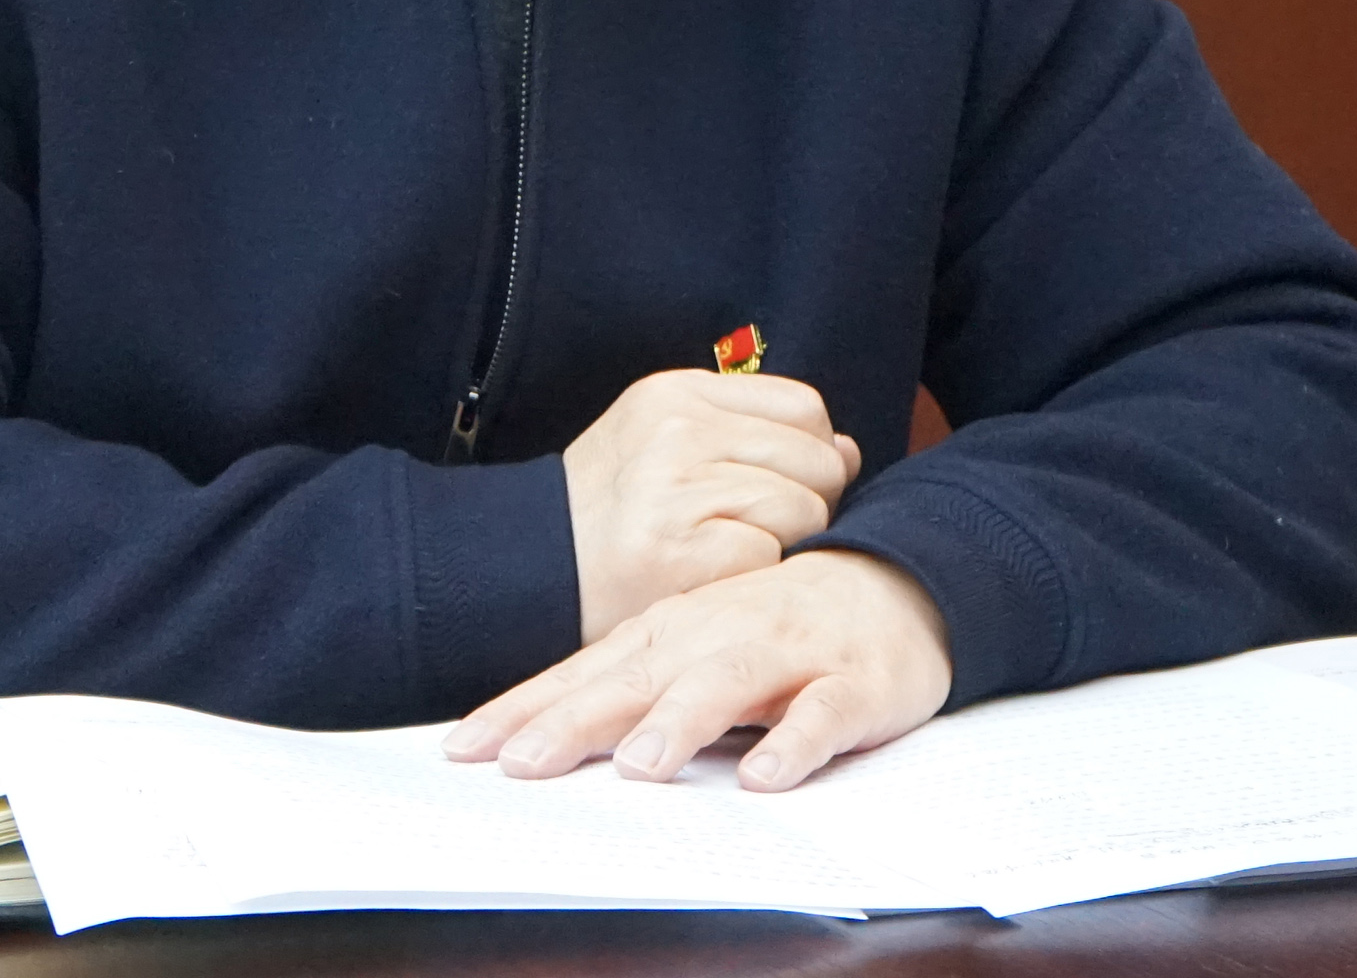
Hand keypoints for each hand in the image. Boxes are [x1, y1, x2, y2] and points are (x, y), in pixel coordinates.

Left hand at [444, 550, 951, 791]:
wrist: (892, 582)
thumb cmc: (775, 623)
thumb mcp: (693, 645)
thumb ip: (628, 685)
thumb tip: (539, 731)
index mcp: (674, 630)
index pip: (587, 671)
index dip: (527, 707)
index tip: (464, 746)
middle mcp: (719, 633)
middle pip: (640, 677)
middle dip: (579, 720)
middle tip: (520, 761)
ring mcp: (786, 653)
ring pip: (729, 685)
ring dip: (683, 722)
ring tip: (639, 767)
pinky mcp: (851, 681)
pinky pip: (822, 715)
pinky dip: (794, 743)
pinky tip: (765, 775)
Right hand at [561, 369, 860, 641]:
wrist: (529, 569)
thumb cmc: (611, 510)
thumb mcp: (664, 441)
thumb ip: (752, 434)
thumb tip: (848, 450)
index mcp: (678, 392)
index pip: (804, 408)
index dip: (813, 451)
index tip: (787, 482)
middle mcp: (680, 431)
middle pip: (817, 459)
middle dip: (810, 501)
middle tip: (759, 529)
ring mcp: (680, 490)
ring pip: (804, 509)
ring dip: (788, 543)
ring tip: (734, 552)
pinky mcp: (684, 553)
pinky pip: (773, 557)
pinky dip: (757, 577)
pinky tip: (718, 578)